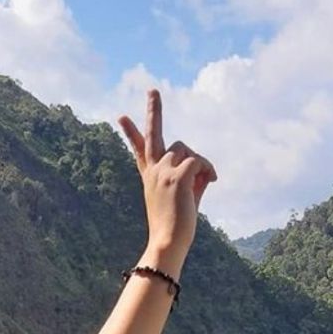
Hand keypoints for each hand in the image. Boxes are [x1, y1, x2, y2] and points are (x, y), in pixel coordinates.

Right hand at [118, 89, 216, 277]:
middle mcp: (153, 171)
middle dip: (153, 110)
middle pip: (153, 134)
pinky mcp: (177, 176)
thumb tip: (205, 169)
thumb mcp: (184, 198)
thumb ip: (192, 180)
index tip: (122, 117)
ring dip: (198, 162)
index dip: (131, 133)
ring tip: (204, 180)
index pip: (139, 149)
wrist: (168, 243)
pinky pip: (198, 160)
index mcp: (150, 177)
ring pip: (186, 149)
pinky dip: (207, 169)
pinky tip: (210, 181)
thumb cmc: (176, 228)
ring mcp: (162, 172)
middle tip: (153, 90)